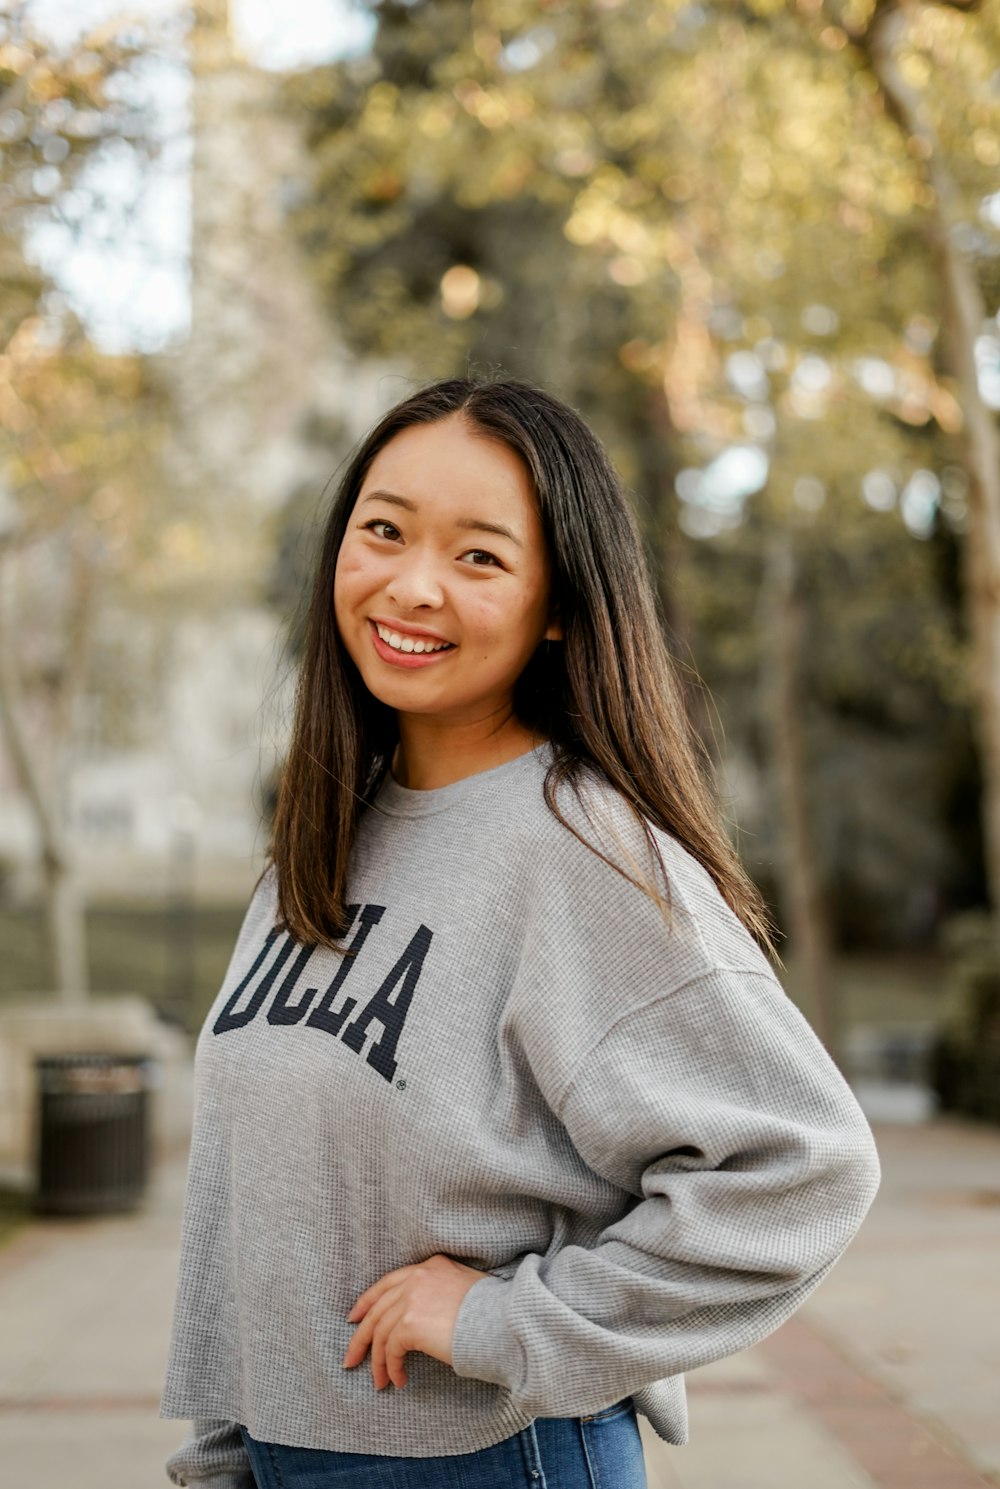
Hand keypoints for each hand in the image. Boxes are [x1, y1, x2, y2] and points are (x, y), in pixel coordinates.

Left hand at [342, 1254, 487, 1389]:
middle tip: (352, 1358)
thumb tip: (424, 1318)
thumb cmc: (493, 1311)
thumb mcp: (465, 1288)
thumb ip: (440, 1293)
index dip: (368, 1301)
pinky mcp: (410, 1323)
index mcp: (431, 1265)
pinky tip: (399, 1380)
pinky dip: (391, 1367)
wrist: (504, 1321)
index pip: (389, 1282)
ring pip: (380, 1332)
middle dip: (361, 1336)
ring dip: (377, 1360)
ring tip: (379, 1381)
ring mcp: (412, 1298)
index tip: (356, 1318)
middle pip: (377, 1307)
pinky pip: (391, 1350)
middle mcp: (417, 1276)